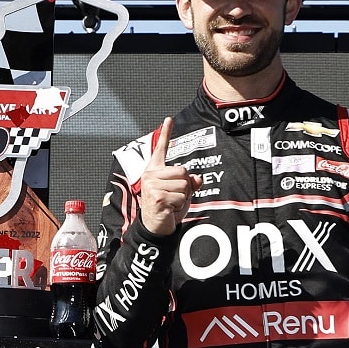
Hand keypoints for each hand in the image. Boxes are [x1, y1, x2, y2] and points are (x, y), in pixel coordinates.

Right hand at [139, 117, 200, 236]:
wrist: (156, 227)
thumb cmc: (166, 209)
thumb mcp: (181, 193)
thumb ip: (189, 183)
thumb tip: (197, 179)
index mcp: (155, 171)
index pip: (161, 150)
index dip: (165, 134)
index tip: (168, 119)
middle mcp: (151, 175)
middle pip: (183, 171)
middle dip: (185, 186)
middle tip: (174, 197)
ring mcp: (152, 186)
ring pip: (184, 185)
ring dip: (183, 198)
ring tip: (171, 204)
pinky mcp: (157, 196)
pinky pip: (181, 197)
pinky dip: (180, 206)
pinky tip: (169, 210)